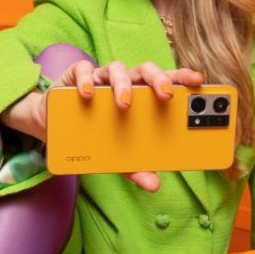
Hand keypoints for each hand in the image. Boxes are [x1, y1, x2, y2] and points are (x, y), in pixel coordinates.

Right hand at [37, 60, 203, 191]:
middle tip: (165, 95)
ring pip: (116, 69)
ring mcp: (100, 77)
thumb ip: (135, 166)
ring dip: (123, 84)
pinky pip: (83, 70)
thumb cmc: (94, 135)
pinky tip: (87, 93)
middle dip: (158, 79)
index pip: (165, 80)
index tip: (199, 81)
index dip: (182, 77)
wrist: (55, 126)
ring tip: (124, 103)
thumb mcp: (117, 154)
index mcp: (140, 95)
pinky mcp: (76, 76)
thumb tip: (154, 184)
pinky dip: (86, 80)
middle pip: (145, 70)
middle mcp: (124, 82)